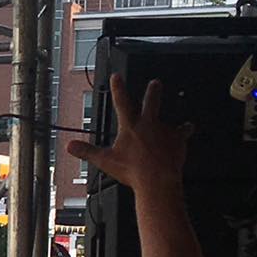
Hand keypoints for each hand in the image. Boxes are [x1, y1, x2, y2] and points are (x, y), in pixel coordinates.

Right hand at [66, 75, 190, 195]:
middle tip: (155, 83)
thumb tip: (69, 146)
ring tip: (176, 120)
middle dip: (153, 92)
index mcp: (130, 127)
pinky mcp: (178, 139)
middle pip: (152, 102)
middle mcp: (149, 124)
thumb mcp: (105, 161)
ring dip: (170, 121)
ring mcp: (165, 130)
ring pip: (169, 121)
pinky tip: (187, 131)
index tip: (116, 77)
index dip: (118, 88)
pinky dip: (185, 132)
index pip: (121, 102)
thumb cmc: (132, 170)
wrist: (157, 179)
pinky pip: (183, 132)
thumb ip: (87, 151)